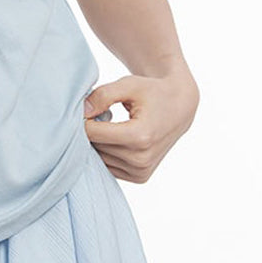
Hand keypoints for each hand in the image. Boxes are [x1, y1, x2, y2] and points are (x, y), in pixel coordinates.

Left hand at [82, 69, 199, 182]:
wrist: (179, 108)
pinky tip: (116, 138)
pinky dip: (107, 152)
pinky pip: (109, 166)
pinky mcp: (140, 177)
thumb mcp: (129, 85)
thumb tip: (82, 112)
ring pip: (100, 158)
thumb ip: (103, 95)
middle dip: (91, 130)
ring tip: (111, 124)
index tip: (88, 107)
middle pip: (96, 146)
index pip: (93, 133)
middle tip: (100, 113)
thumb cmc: (152, 93)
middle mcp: (141, 159)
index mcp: (139, 136)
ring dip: (99, 142)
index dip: (83, 119)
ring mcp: (141, 171)